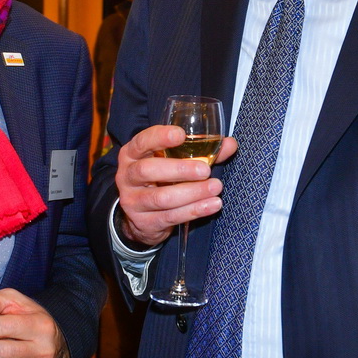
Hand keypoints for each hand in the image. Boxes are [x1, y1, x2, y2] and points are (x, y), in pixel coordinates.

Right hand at [114, 124, 236, 247]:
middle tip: (205, 170)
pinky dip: (194, 211)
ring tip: (215, 188)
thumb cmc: (161, 178)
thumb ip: (201, 151)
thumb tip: (230, 144)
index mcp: (132, 154)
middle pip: (148, 170)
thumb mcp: (173, 161)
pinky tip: (212, 205)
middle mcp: (127, 176)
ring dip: (192, 193)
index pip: (141, 141)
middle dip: (179, 169)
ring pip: (161, 198)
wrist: (141, 216)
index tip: (181, 134)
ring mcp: (133, 201)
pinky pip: (170, 217)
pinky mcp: (144, 222)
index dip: (159, 137)